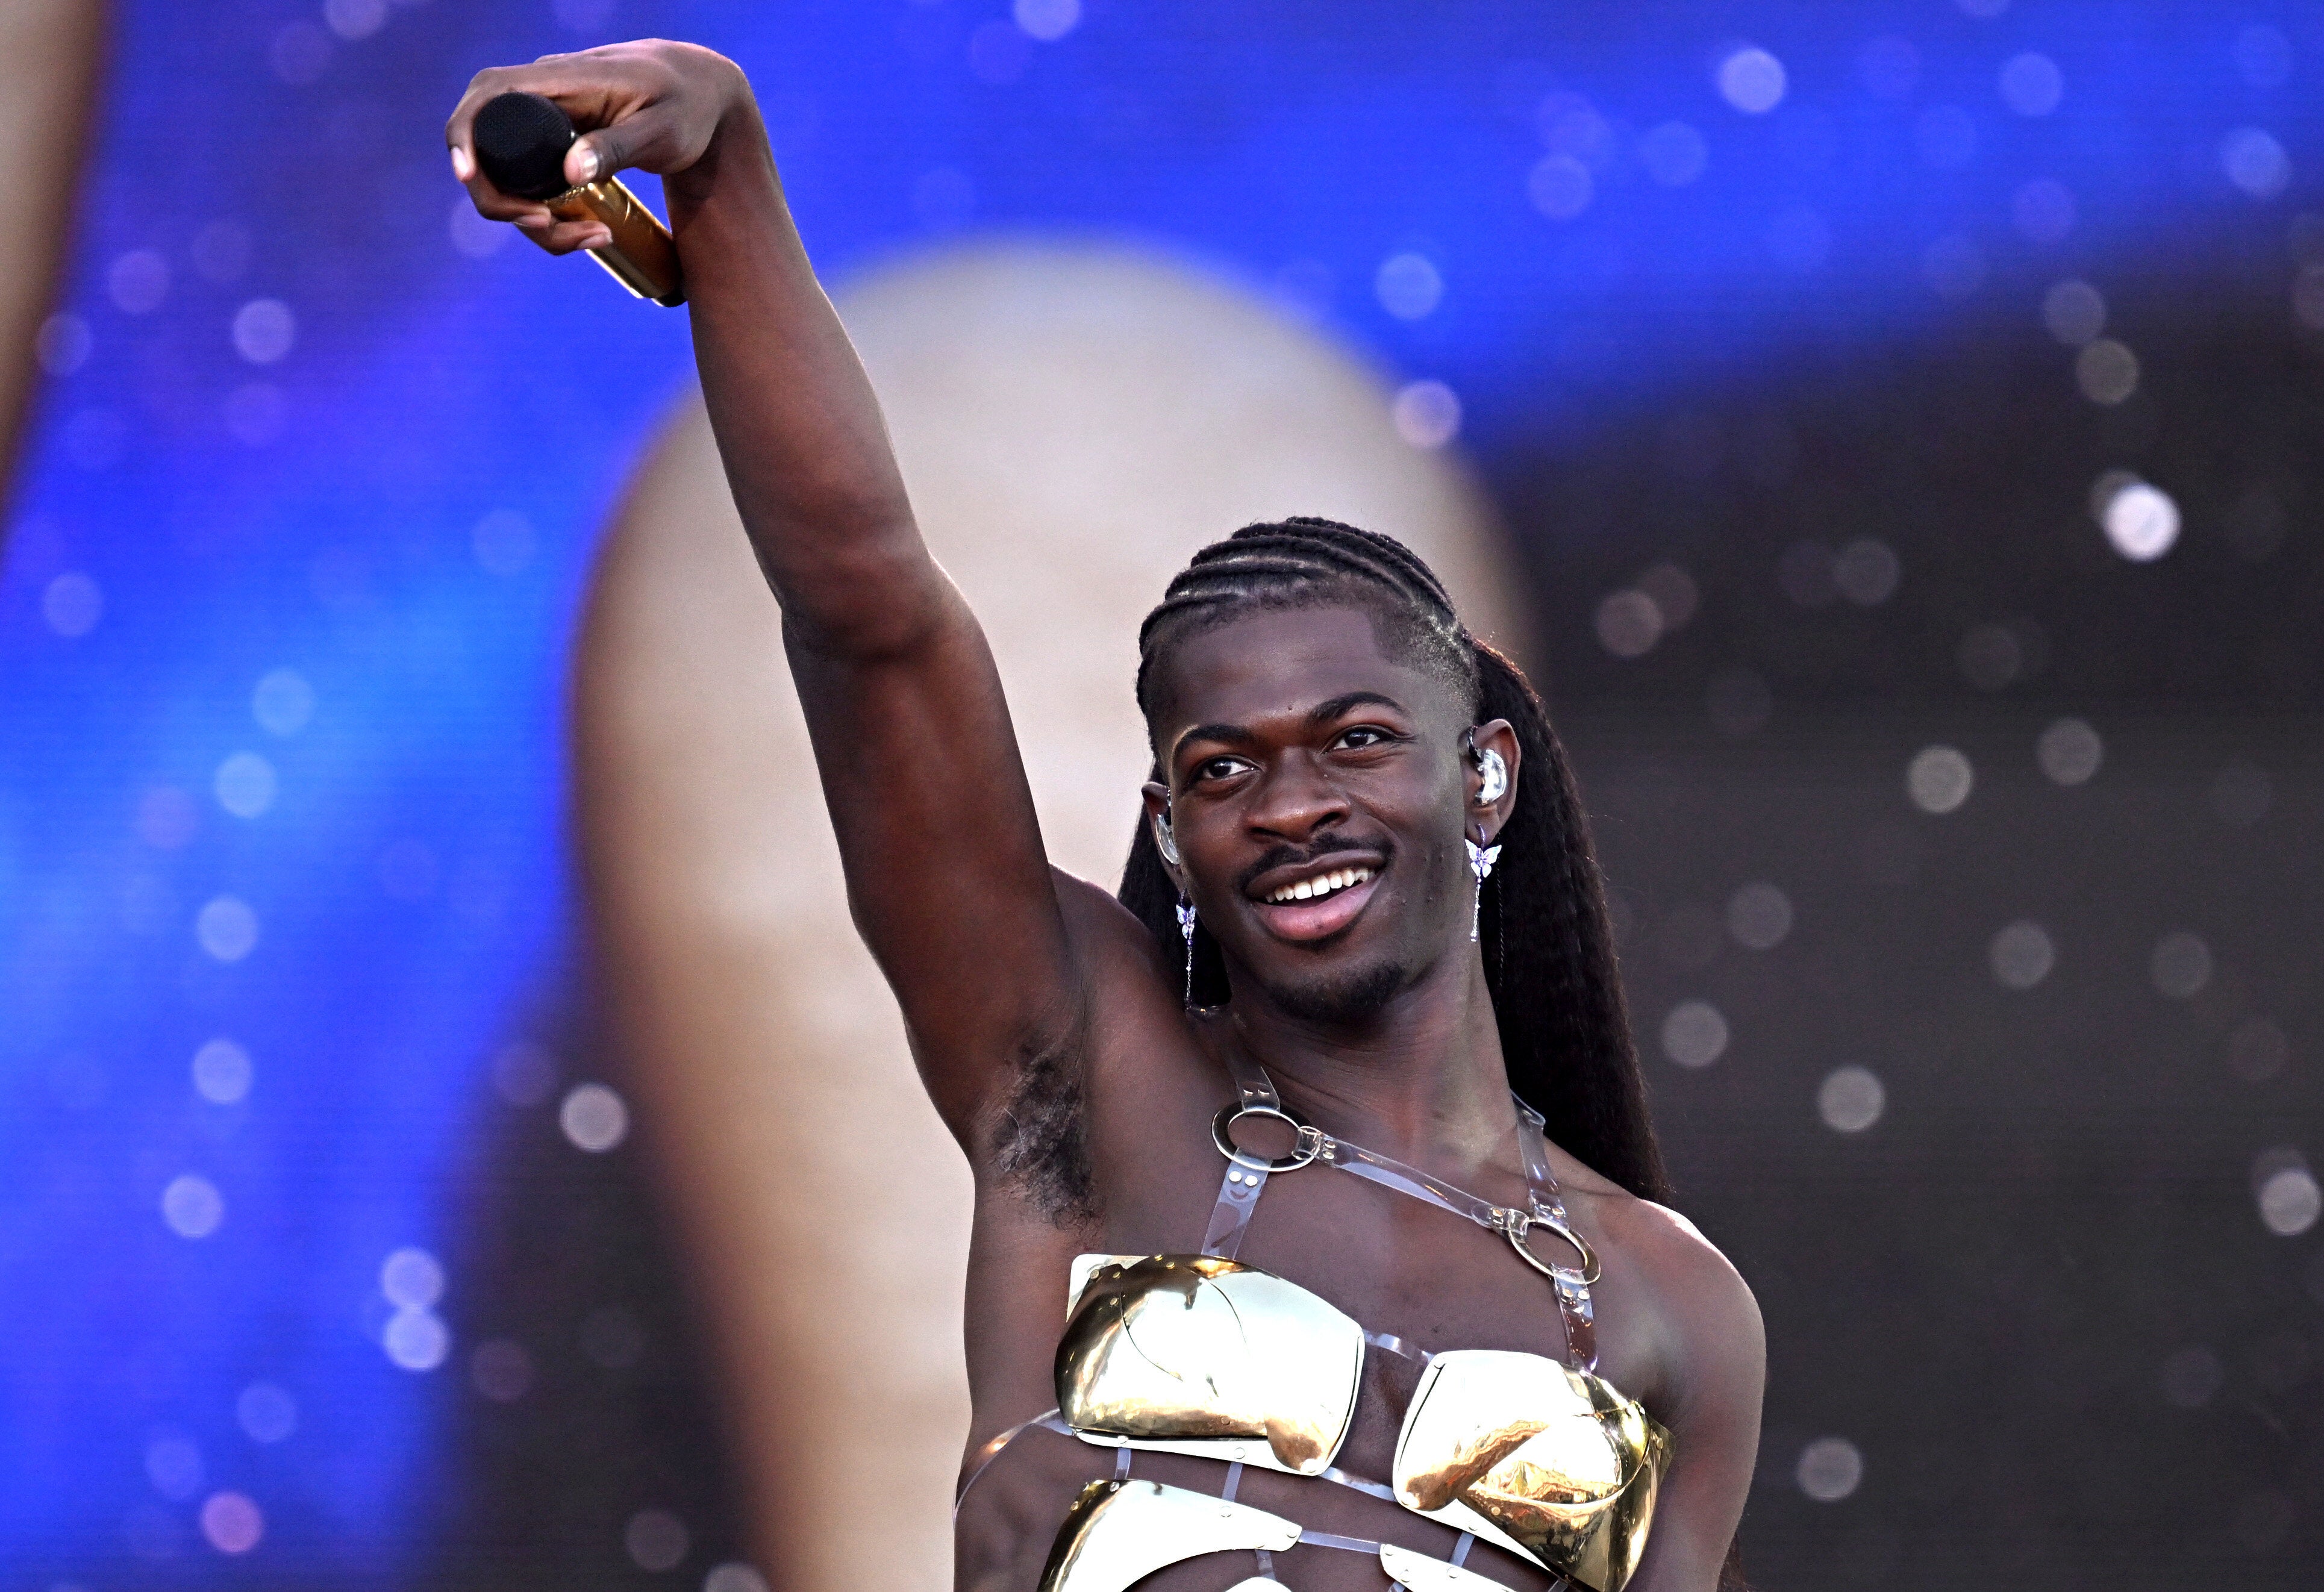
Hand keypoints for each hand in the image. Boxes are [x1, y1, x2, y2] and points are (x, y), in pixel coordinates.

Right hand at [444, 40, 752, 255]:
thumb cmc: (687, 106)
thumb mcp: (662, 130)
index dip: (465, 134)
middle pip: (488, 149)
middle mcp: (544, 96)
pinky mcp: (557, 144)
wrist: (702, 95)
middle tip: (550, 228)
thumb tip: (569, 170)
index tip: (468, 176)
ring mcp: (547, 121)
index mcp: (562, 79)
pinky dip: (552, 215)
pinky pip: (535, 182)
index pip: (489, 95)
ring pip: (513, 177)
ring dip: (538, 219)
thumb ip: (617, 147)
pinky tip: (594, 233)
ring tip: (598, 238)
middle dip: (505, 200)